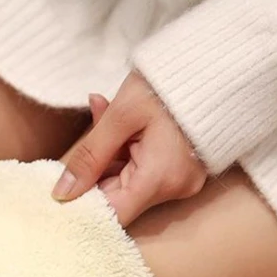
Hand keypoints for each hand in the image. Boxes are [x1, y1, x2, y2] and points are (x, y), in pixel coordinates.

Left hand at [52, 70, 207, 225]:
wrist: (216, 61)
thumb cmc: (168, 83)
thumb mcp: (121, 116)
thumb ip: (88, 157)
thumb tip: (62, 194)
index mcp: (159, 179)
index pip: (110, 215)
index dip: (82, 207)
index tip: (61, 192)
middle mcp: (174, 188)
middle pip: (116, 199)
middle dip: (93, 174)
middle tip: (86, 139)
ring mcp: (180, 180)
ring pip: (125, 184)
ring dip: (107, 159)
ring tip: (105, 117)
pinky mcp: (180, 170)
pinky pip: (140, 172)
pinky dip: (122, 154)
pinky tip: (117, 125)